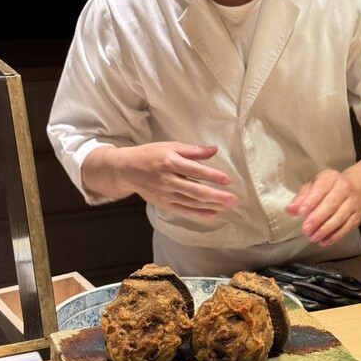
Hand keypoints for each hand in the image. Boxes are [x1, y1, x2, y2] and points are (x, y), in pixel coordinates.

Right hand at [83, 142, 238, 218]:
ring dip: (211, 205)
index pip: (194, 170)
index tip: (227, 180)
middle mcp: (168, 179)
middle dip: (216, 196)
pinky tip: (212, 214)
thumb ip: (193, 150)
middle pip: (195, 190)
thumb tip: (214, 150)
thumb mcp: (170, 146)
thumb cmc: (151, 154)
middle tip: (233, 199)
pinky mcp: (164, 203)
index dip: (211, 175)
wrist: (127, 169)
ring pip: (191, 202)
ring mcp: (165, 194)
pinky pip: (183, 210)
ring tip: (228, 206)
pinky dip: (198, 213)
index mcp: (170, 162)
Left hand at [285, 169, 360, 245]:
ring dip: (325, 229)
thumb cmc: (329, 188)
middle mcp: (344, 188)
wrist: (356, 188)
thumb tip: (290, 209)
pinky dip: (335, 236)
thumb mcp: (313, 186)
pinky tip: (324, 241)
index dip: (311, 201)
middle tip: (305, 229)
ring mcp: (353, 202)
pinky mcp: (357, 216)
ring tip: (313, 237)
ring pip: (340, 217)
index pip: (321, 189)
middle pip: (331, 204)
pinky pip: (347, 227)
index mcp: (331, 177)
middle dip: (317, 218)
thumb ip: (301, 197)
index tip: (301, 212)